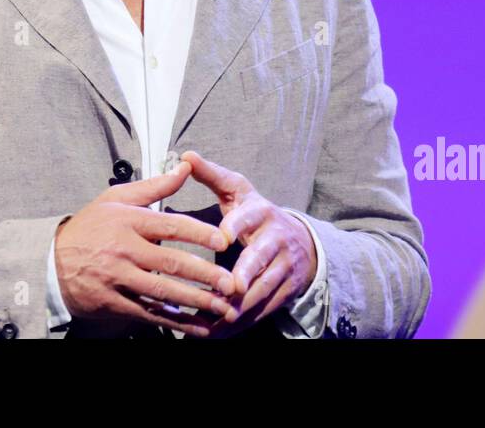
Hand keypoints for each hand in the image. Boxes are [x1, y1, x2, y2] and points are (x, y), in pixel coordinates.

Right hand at [53, 160, 241, 336]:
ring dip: (195, 302)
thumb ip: (154, 186)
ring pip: (162, 292)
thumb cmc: (90, 227)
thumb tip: (185, 167)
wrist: (51, 262)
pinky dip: (173, 321)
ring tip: (222, 309)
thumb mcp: (116, 198)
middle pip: (171, 263)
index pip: (170, 226)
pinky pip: (148, 313)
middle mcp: (124, 249)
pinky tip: (197, 327)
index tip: (224, 241)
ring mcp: (117, 278)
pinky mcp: (112, 301)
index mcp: (127, 220)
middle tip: (231, 283)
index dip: (199, 234)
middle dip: (205, 275)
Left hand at [178, 150, 317, 337]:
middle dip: (246, 272)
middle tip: (230, 286)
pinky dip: (245, 320)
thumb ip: (211, 175)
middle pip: (261, 256)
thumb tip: (185, 155)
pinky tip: (221, 330)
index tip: (221, 237)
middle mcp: (276, 237)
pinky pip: (266, 307)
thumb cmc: (255, 213)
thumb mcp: (237, 190)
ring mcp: (284, 265)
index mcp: (260, 210)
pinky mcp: (287, 288)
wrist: (298, 239)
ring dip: (241, 304)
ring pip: (264, 287)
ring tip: (218, 316)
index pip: (248, 217)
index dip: (235, 226)